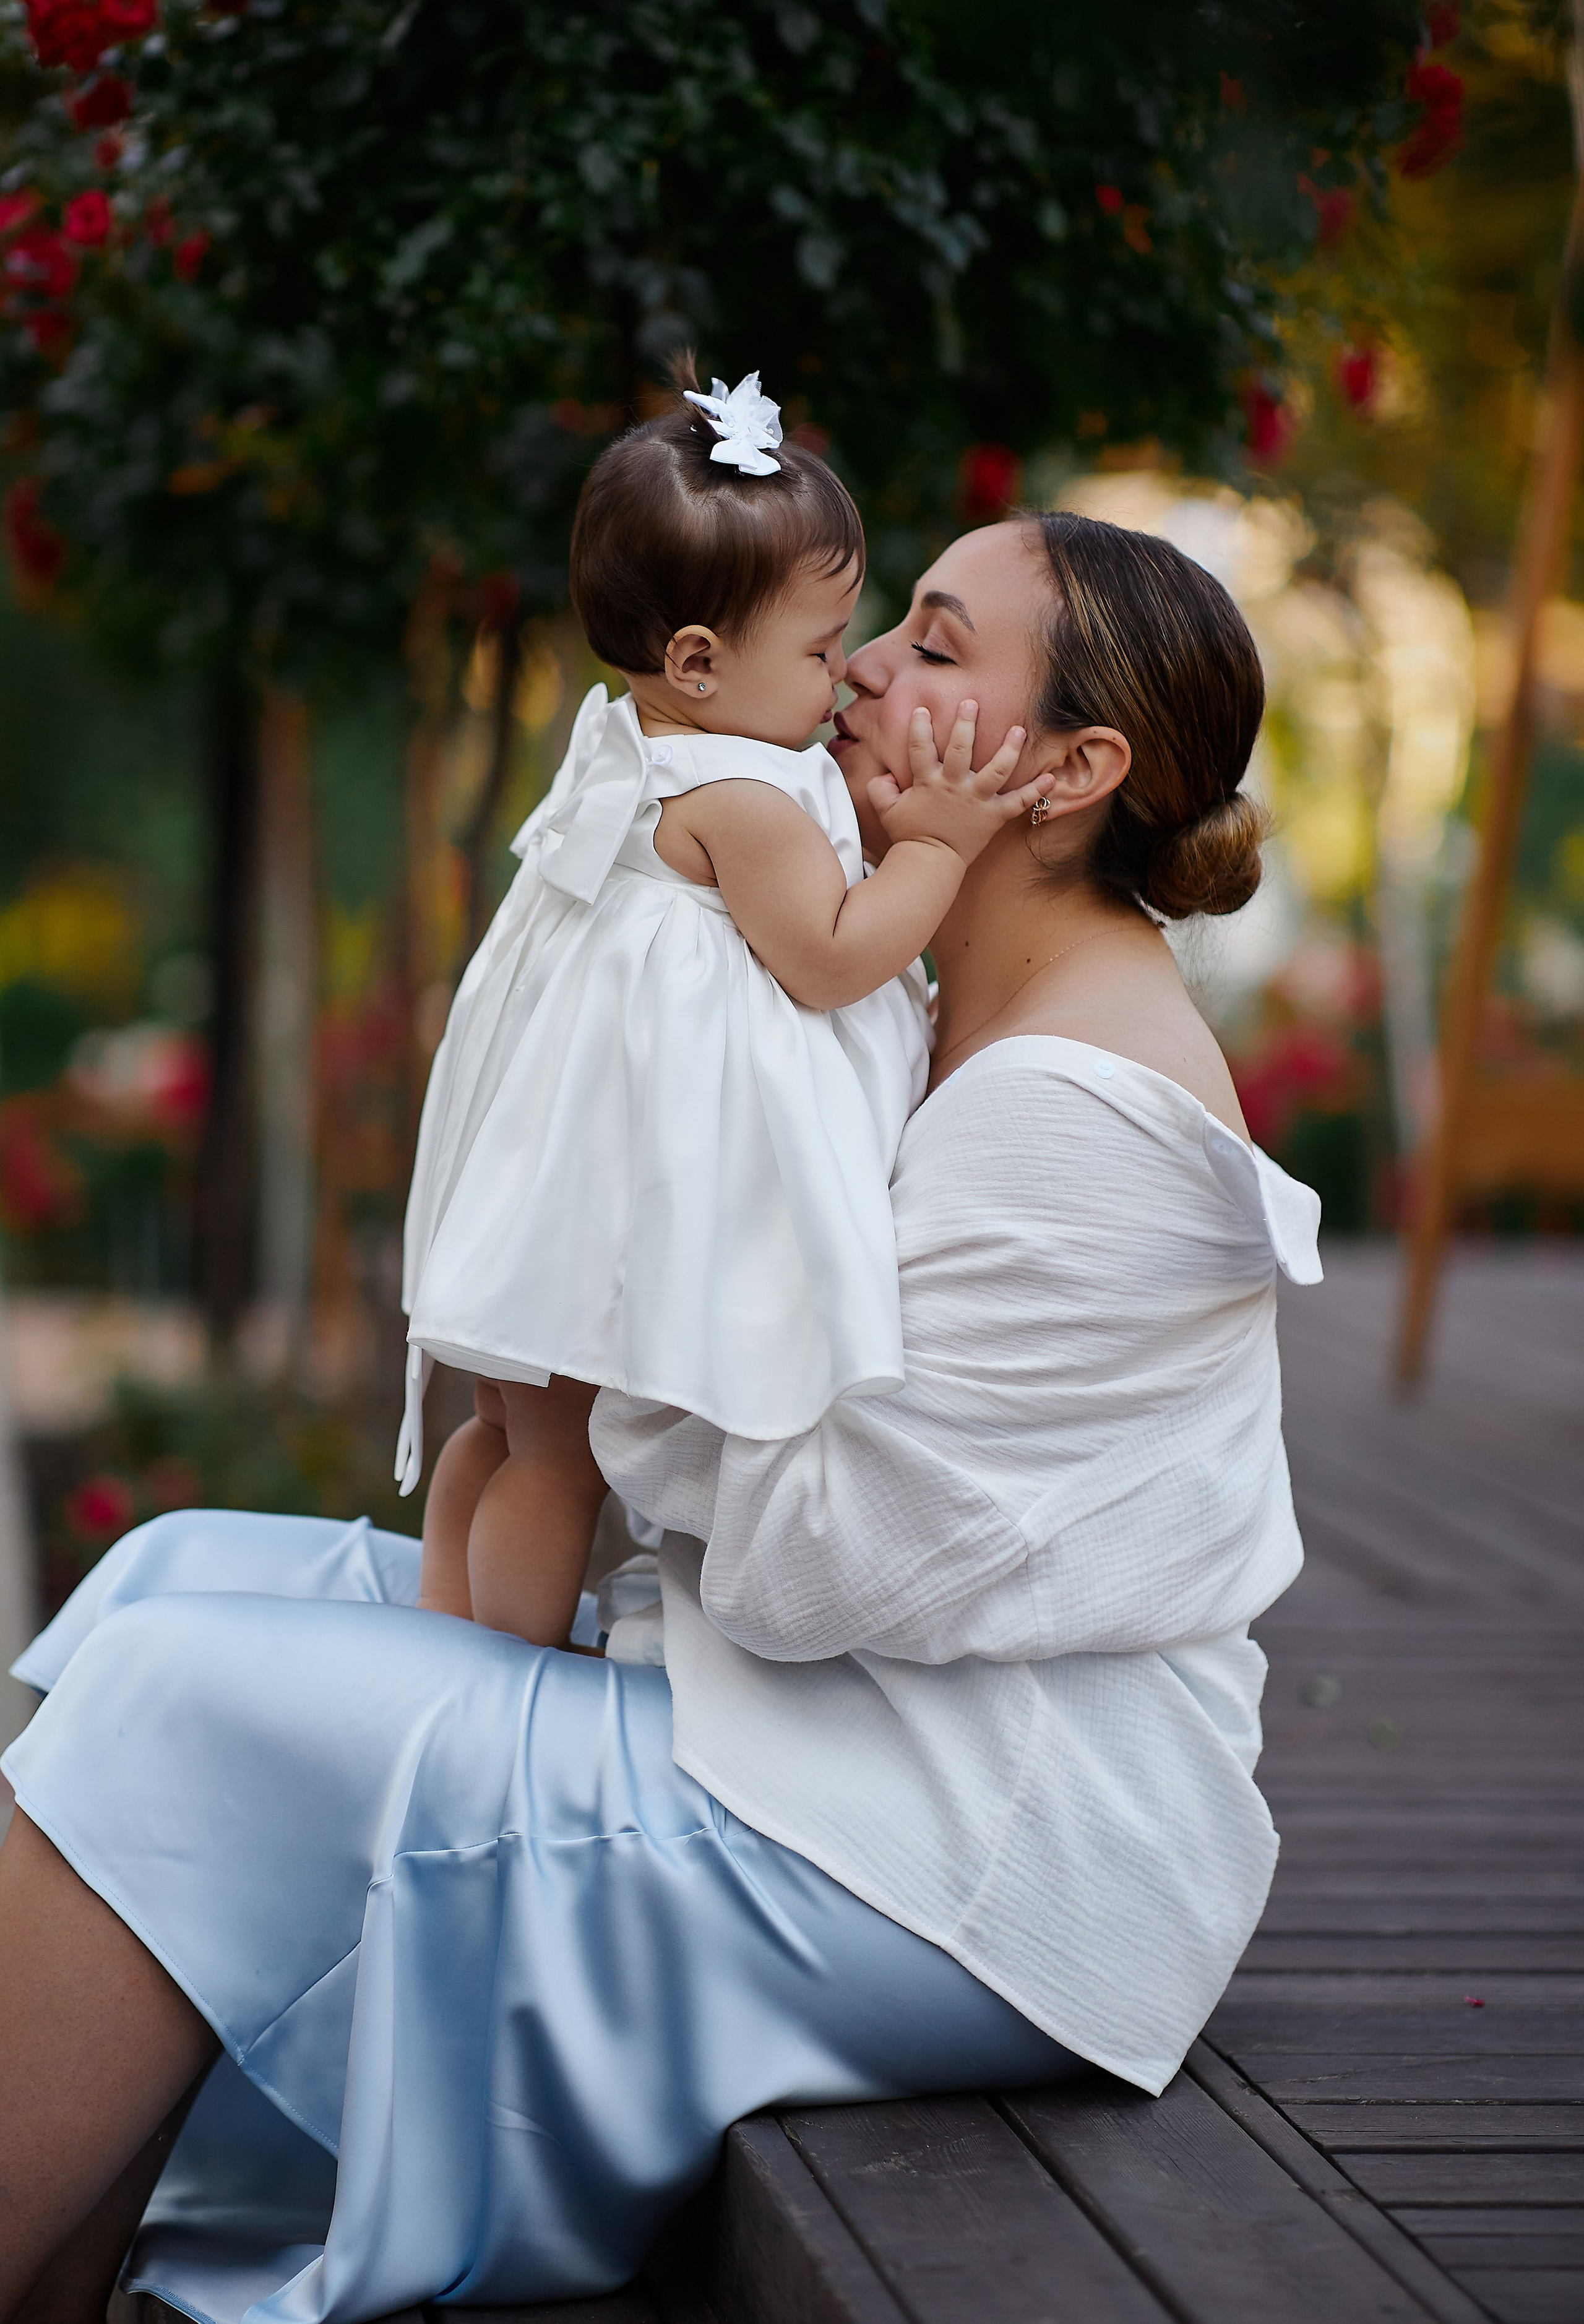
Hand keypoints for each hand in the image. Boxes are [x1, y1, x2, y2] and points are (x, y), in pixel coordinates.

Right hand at [867, 701, 1051, 866]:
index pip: (920, 748)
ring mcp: (976, 801)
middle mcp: (954, 787)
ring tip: (1019, 730)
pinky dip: (1036, 791)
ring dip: (1010, 749)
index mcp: (928, 782)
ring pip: (996, 770)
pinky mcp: (994, 817)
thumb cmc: (908, 836)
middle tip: (972, 703)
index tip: (923, 710)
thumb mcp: (887, 811)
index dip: (920, 728)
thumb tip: (884, 774)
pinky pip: (1018, 802)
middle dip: (966, 724)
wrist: (928, 865)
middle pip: (961, 749)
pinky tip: (1052, 778)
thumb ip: (880, 788)